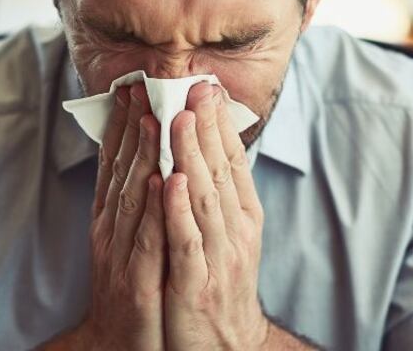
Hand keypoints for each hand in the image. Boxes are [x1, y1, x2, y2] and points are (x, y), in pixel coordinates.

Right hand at [69, 84, 166, 349]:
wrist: (121, 348)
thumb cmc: (135, 290)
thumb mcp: (131, 242)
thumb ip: (138, 203)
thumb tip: (152, 160)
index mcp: (112, 221)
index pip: (116, 165)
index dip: (122, 126)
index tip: (131, 88)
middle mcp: (111, 232)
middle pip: (121, 172)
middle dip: (130, 127)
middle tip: (139, 86)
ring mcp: (121, 257)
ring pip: (132, 198)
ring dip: (141, 157)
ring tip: (151, 119)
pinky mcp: (137, 284)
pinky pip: (147, 241)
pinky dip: (152, 209)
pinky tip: (160, 181)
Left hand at [163, 82, 269, 349]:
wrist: (223, 347)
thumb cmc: (219, 286)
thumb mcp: (226, 236)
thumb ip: (217, 194)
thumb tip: (204, 148)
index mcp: (242, 217)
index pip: (232, 162)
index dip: (219, 125)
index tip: (206, 87)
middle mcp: (235, 232)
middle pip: (221, 172)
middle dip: (207, 128)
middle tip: (196, 88)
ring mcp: (218, 258)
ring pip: (205, 198)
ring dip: (192, 157)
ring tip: (181, 120)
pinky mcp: (197, 284)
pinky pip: (188, 241)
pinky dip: (179, 210)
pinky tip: (170, 182)